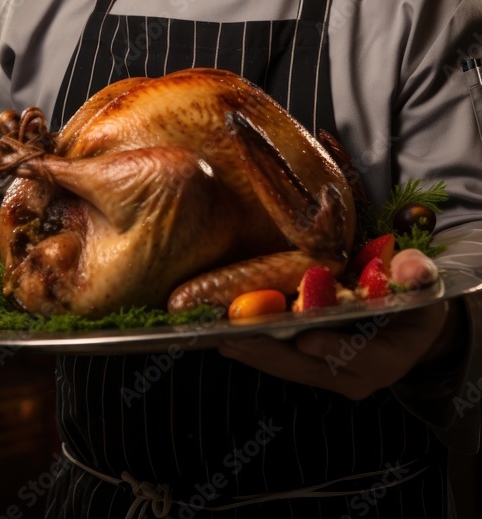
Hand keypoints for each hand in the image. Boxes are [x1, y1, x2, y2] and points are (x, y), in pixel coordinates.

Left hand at [220, 250, 454, 398]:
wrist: (413, 327)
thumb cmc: (415, 297)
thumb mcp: (423, 282)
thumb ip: (415, 274)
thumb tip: (411, 270)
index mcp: (391, 354)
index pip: (362, 355)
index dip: (335, 348)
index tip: (306, 337)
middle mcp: (361, 376)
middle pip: (313, 368)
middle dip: (273, 353)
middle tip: (237, 337)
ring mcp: (337, 378)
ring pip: (293, 369)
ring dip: (258, 355)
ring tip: (223, 338)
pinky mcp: (319, 372)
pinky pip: (287, 365)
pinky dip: (261, 353)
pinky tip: (232, 340)